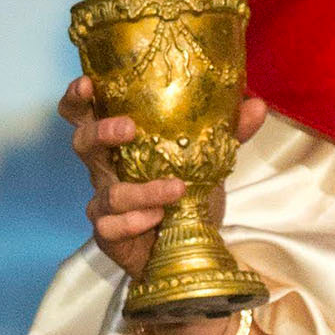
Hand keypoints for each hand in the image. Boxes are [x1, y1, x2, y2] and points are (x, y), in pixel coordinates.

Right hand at [59, 76, 267, 279]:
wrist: (188, 250)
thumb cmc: (186, 197)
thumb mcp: (210, 161)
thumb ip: (229, 133)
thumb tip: (255, 104)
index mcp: (120, 145)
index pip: (86, 115)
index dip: (79, 98)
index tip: (88, 84)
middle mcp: (106, 171)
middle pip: (81, 144)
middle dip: (100, 132)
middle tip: (129, 129)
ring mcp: (104, 204)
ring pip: (108, 192)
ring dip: (141, 191)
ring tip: (176, 188)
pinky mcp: (108, 234)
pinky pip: (110, 226)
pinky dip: (134, 221)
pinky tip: (157, 219)